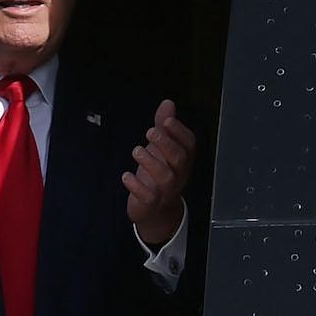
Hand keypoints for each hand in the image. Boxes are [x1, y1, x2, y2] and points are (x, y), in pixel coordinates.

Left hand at [124, 99, 195, 247]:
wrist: (156, 212)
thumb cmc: (158, 174)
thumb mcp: (161, 149)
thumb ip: (164, 127)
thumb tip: (168, 103)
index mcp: (183, 160)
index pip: (189, 145)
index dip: (179, 133)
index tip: (166, 121)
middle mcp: (178, 175)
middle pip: (179, 160)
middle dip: (166, 145)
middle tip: (150, 132)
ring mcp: (166, 190)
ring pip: (165, 177)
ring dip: (151, 163)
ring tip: (137, 150)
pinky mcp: (151, 203)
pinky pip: (148, 196)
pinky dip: (137, 186)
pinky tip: (126, 176)